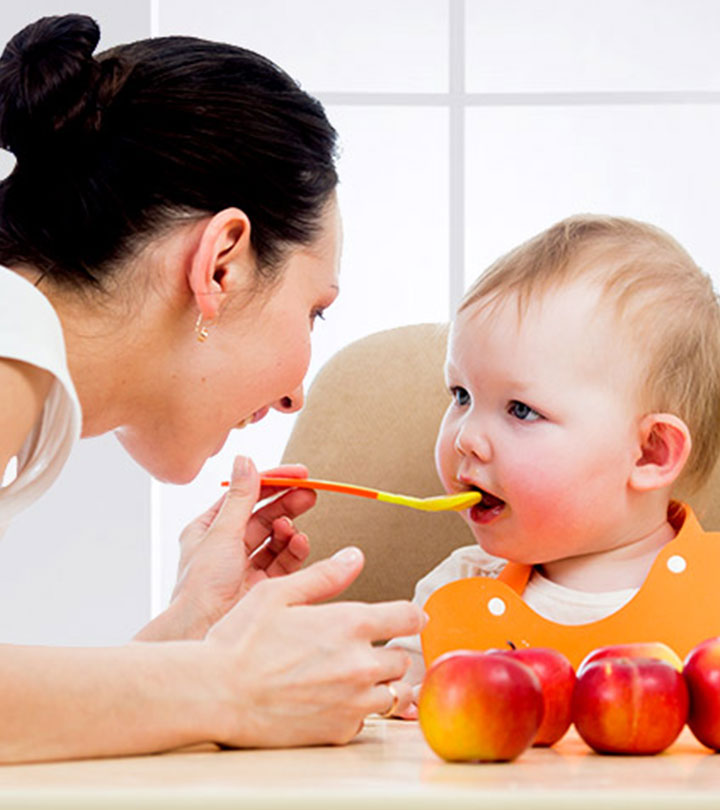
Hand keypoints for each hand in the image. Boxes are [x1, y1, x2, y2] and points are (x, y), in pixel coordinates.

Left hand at [136, 456, 315, 640]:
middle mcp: (227, 546)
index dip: (273, 481)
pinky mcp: (263, 586)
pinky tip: (298, 544)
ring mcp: (246, 567)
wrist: (201, 631)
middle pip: (264, 515)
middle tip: (309, 495)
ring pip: (276, 538)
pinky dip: (294, 550)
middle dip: (288, 504)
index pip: (246, 496)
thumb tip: (245, 460)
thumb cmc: (200, 587)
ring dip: (289, 529)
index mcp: (209, 529)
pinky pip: (285, 561)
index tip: (298, 473)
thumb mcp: (221, 532)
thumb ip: (240, 497)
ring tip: (294, 529)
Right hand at [206, 546, 426, 746]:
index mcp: (351, 624)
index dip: (411, 616)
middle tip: (360, 650)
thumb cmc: (240, 642)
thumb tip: (354, 557)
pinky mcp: (339, 732)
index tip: (407, 619)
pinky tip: (326, 700)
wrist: (216, 695)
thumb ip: (324, 575)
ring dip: (377, 684)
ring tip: (346, 678)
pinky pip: (364, 721)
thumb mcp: (278, 593)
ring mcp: (353, 703)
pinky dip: (354, 711)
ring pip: (391, 694)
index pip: (409, 618)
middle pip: (402, 659)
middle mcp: (360, 665)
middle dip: (387, 652)